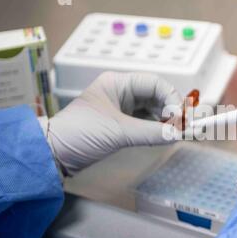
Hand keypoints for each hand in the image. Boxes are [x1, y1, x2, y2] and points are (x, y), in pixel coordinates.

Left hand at [47, 72, 182, 175]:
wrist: (55, 154)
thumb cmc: (79, 134)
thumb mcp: (118, 132)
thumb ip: (151, 133)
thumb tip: (178, 134)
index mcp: (118, 83)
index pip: (155, 83)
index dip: (171, 98)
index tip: (180, 117)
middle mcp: (121, 92)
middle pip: (156, 95)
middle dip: (170, 109)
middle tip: (182, 126)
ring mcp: (121, 108)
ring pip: (152, 109)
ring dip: (165, 120)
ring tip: (174, 132)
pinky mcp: (121, 123)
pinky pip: (145, 122)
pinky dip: (156, 128)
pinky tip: (163, 135)